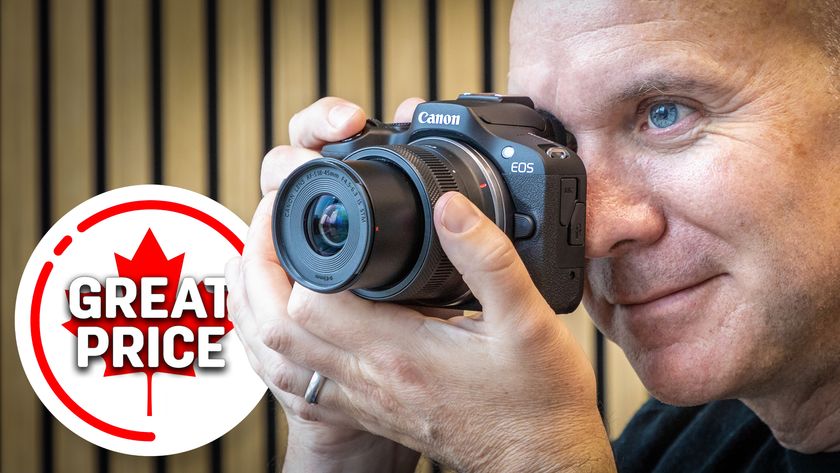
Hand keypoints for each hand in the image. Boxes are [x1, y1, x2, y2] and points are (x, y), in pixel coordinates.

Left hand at [232, 97, 614, 471]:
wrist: (538, 463)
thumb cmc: (536, 402)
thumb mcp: (529, 321)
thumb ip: (487, 259)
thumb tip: (450, 208)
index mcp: (399, 352)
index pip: (310, 302)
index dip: (289, 252)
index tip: (294, 213)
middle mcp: (370, 379)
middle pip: (276, 329)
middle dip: (259, 274)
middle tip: (267, 231)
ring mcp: (365, 400)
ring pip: (279, 361)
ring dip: (259, 313)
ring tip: (262, 268)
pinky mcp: (370, 411)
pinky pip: (300, 382)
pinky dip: (281, 348)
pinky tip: (293, 325)